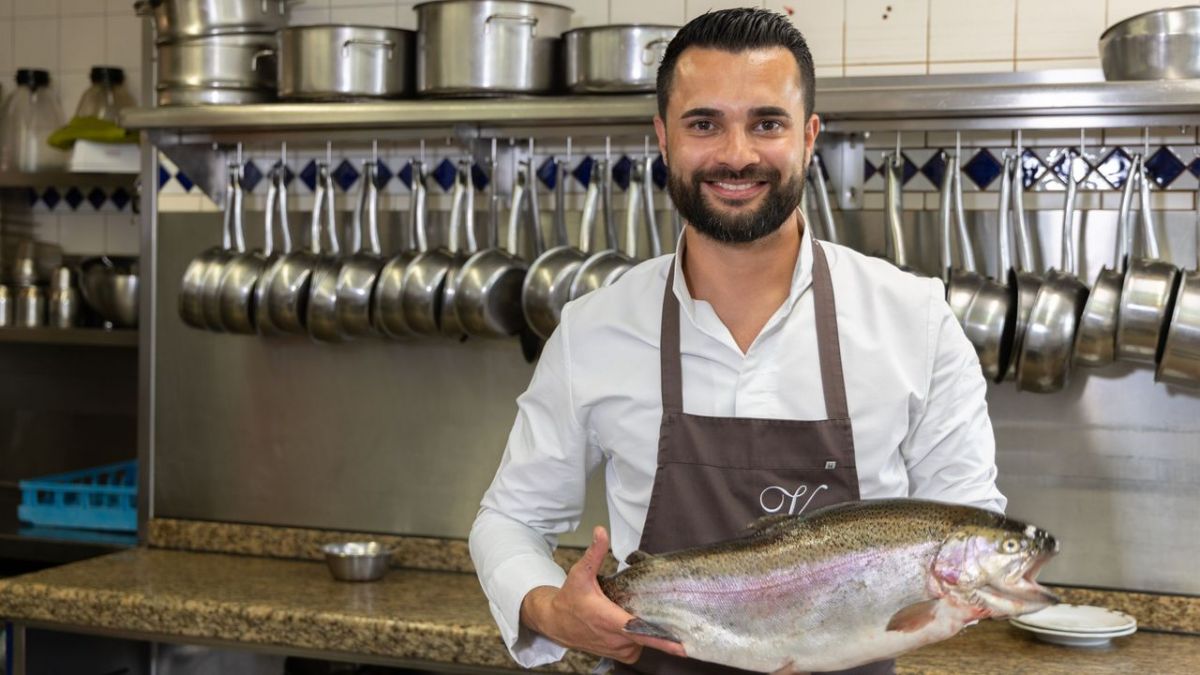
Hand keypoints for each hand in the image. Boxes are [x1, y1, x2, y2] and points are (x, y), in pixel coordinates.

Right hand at [520, 526, 687, 663]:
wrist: (556, 622)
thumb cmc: (570, 599)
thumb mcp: (580, 573)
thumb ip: (595, 553)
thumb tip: (601, 532)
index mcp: (607, 619)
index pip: (638, 631)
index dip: (661, 639)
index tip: (680, 646)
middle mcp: (613, 638)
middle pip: (646, 636)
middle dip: (658, 625)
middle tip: (669, 611)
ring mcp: (617, 649)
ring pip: (644, 642)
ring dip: (648, 631)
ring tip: (647, 614)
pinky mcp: (619, 654)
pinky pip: (638, 649)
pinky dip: (641, 639)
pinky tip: (637, 625)